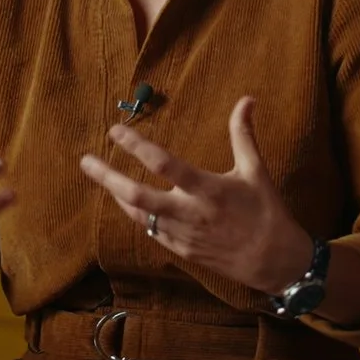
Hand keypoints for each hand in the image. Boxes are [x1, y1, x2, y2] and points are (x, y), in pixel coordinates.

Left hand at [77, 96, 314, 295]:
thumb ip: (244, 135)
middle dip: (108, 177)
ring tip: (101, 175)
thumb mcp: (255, 171)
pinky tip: (127, 200)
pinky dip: (136, 213)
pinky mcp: (181, 250)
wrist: (273, 261)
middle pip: (137, 196)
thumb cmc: (266, 212)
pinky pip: (150, 229)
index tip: (115, 131)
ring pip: (138, 214)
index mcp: (208, 190)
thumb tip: (247, 99)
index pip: (164, 164)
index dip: (136, 145)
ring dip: (116, 194)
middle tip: (86, 161)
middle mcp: (190, 214)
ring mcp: (182, 235)